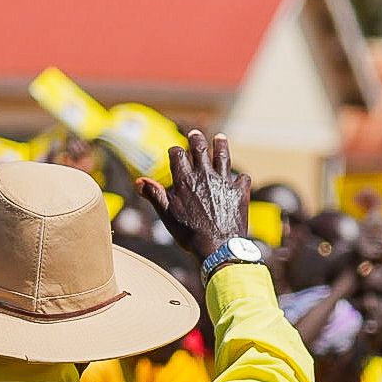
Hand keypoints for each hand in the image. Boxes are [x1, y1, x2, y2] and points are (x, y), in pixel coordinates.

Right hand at [136, 130, 249, 260]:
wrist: (217, 246)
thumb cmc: (189, 233)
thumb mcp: (167, 215)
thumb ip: (154, 195)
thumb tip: (139, 181)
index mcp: (184, 179)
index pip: (177, 154)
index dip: (175, 151)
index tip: (175, 152)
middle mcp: (204, 175)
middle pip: (200, 148)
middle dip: (196, 139)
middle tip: (195, 134)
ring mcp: (224, 181)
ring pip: (223, 155)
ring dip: (220, 145)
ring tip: (219, 138)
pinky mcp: (239, 191)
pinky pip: (242, 178)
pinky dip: (239, 177)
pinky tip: (238, 178)